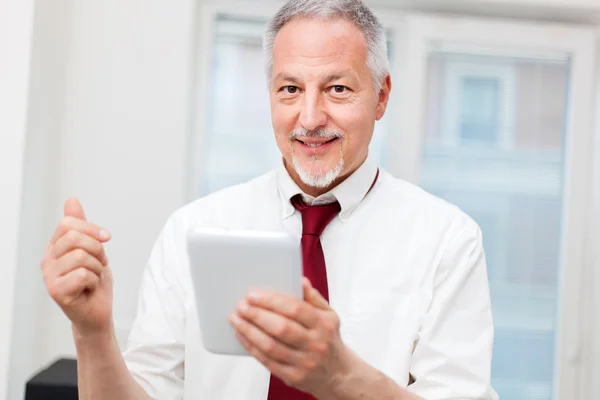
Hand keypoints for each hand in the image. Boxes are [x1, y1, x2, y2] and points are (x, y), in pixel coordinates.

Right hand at [41, 198, 113, 335]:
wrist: (98, 311)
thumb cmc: (94, 281)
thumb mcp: (92, 248)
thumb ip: (81, 225)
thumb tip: (71, 199)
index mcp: (55, 247)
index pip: (68, 223)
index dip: (92, 229)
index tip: (106, 238)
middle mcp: (47, 260)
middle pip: (74, 238)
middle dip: (97, 249)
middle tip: (100, 263)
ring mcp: (49, 276)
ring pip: (81, 256)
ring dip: (97, 267)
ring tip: (94, 277)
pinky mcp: (56, 291)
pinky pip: (83, 274)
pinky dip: (94, 280)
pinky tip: (89, 288)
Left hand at [230, 278, 351, 396]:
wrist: (337, 374)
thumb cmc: (328, 339)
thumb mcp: (329, 316)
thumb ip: (314, 298)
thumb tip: (300, 281)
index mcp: (324, 324)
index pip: (296, 309)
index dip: (272, 301)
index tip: (253, 295)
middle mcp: (315, 344)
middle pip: (282, 328)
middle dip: (257, 315)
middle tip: (242, 306)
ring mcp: (304, 362)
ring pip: (271, 346)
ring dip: (250, 331)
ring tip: (236, 319)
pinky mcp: (293, 376)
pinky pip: (268, 361)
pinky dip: (252, 347)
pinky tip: (243, 336)